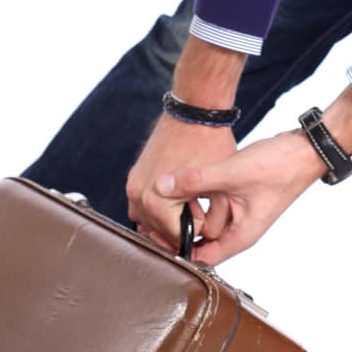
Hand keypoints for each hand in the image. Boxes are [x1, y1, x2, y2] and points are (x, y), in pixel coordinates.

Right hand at [126, 115, 237, 253]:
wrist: (195, 110)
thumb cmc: (210, 146)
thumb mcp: (218, 188)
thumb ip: (212, 219)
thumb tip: (207, 241)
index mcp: (157, 203)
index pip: (175, 239)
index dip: (196, 232)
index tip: (208, 217)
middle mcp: (138, 197)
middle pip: (158, 232)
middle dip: (181, 227)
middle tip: (201, 211)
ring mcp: (133, 185)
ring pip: (148, 220)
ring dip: (168, 219)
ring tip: (191, 204)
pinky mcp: (135, 176)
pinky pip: (143, 203)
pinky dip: (159, 206)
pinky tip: (180, 196)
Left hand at [152, 128, 324, 263]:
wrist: (304, 150)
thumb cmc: (279, 167)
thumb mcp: (232, 173)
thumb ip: (196, 180)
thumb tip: (162, 186)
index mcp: (239, 236)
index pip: (199, 258)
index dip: (175, 250)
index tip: (152, 235)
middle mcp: (237, 229)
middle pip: (197, 240)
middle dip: (175, 230)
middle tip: (149, 216)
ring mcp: (237, 213)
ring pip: (201, 219)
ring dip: (184, 210)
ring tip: (161, 199)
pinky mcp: (236, 196)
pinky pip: (209, 202)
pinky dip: (196, 195)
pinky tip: (181, 182)